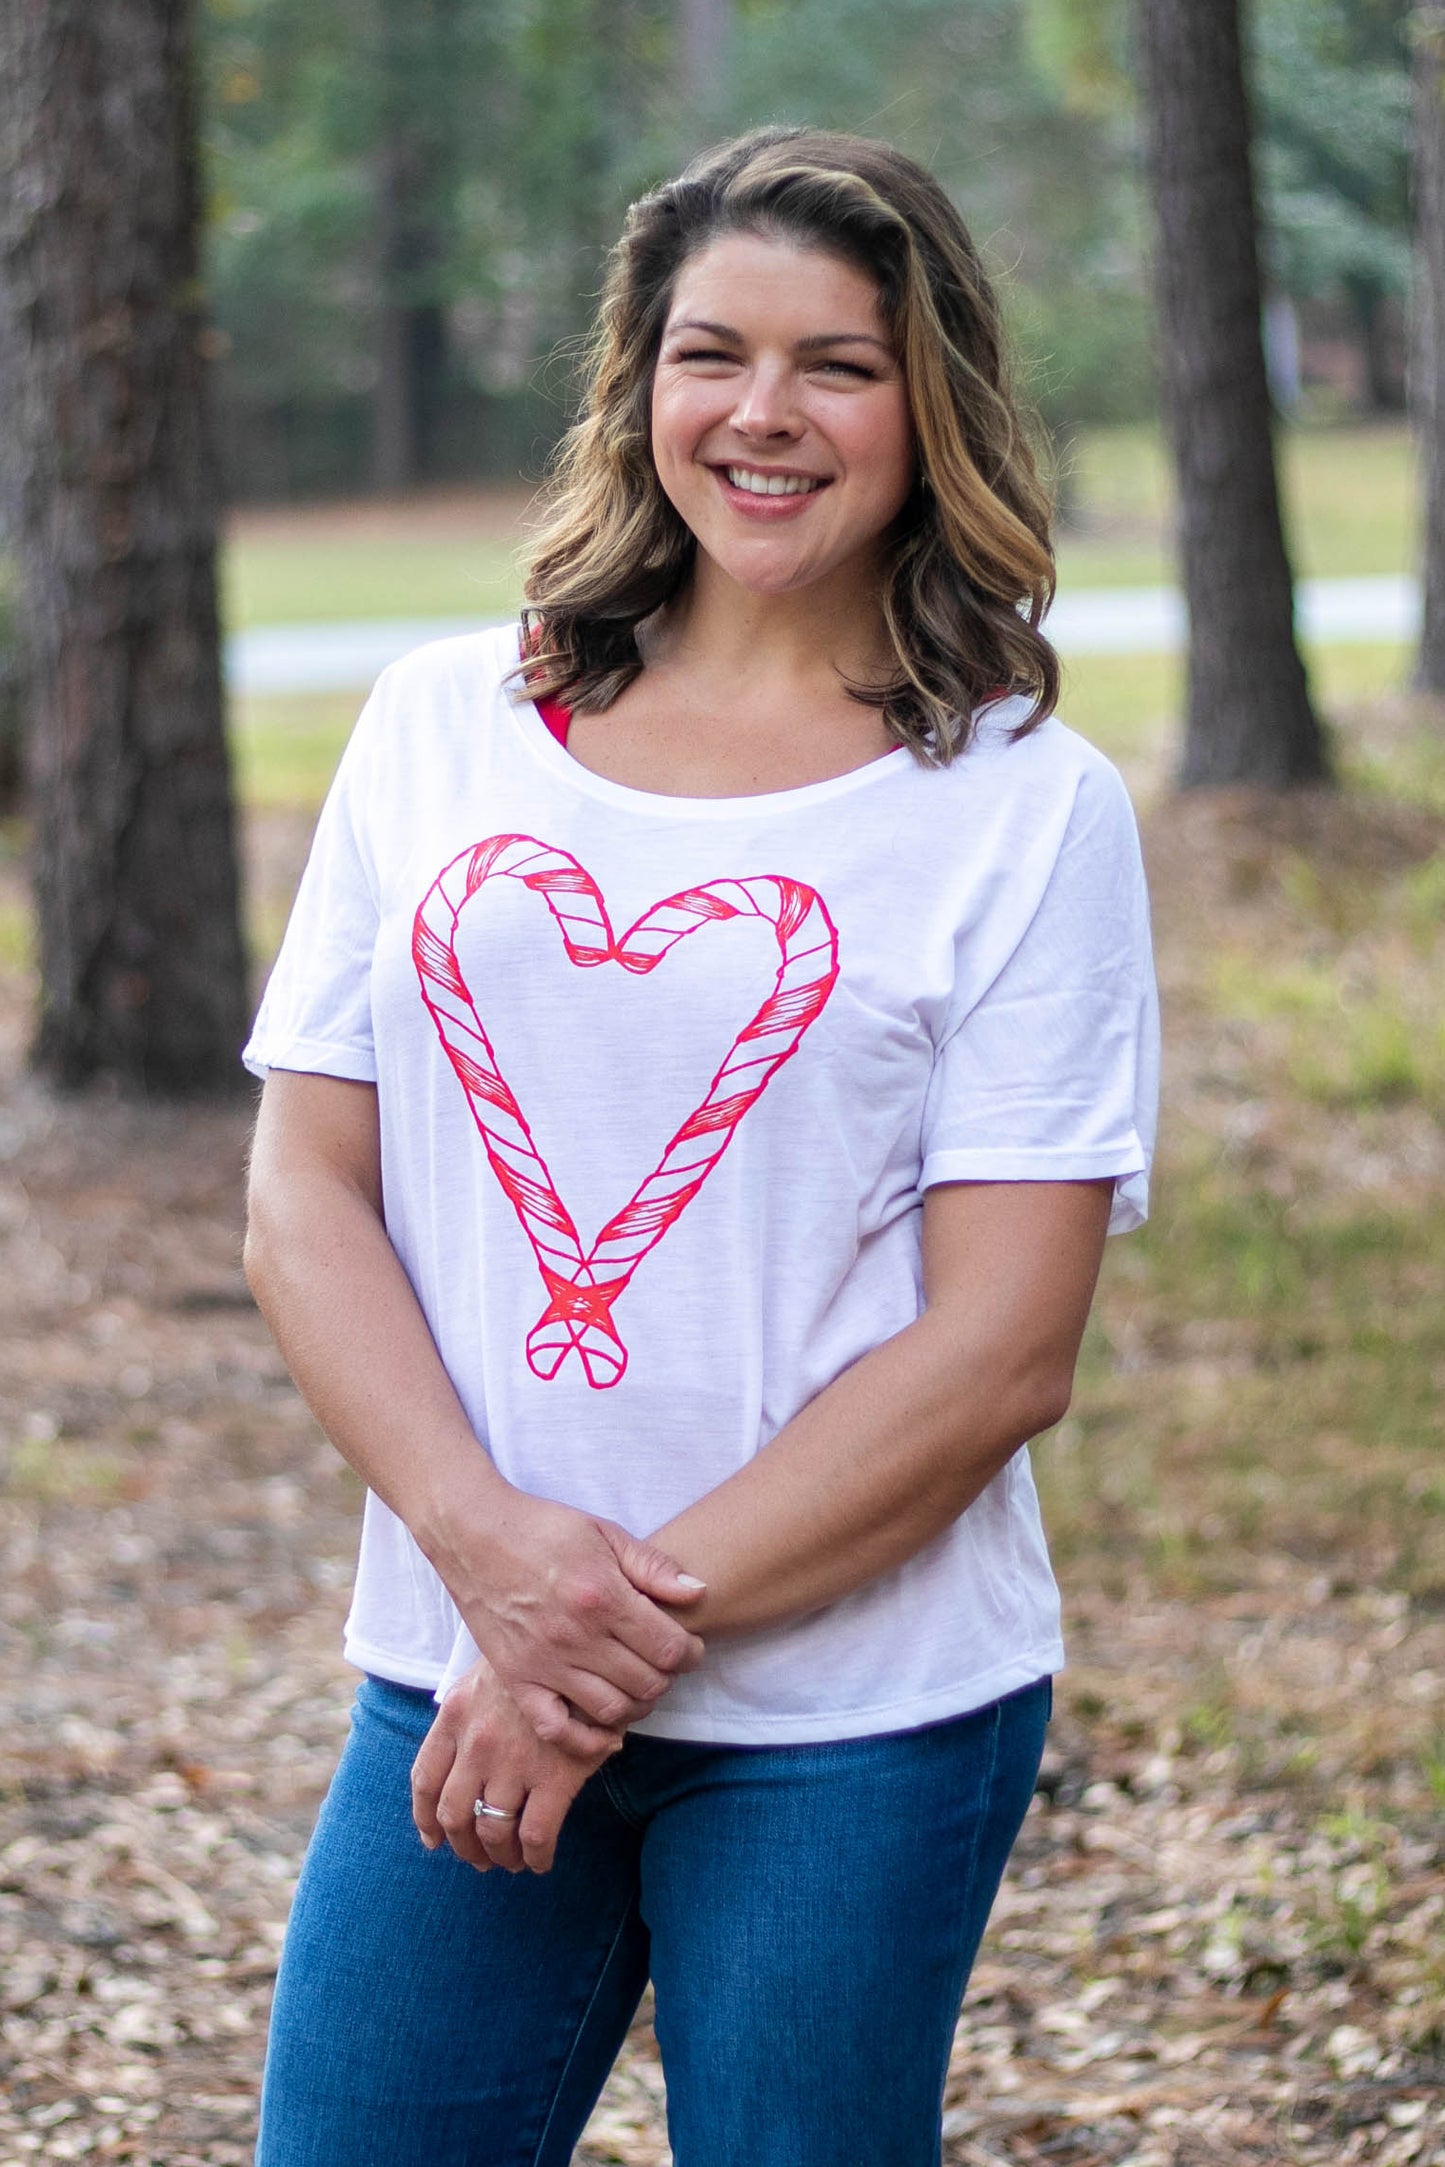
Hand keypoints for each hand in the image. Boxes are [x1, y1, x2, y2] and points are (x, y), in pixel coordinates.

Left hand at [411, 1656, 615, 1873]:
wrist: (583, 1647)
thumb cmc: (536, 1661)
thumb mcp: (486, 1675)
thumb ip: (467, 1715)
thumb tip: (458, 1759)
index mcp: (455, 1715)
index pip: (425, 1779)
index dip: (426, 1818)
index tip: (434, 1839)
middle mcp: (477, 1743)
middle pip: (454, 1814)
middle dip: (464, 1845)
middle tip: (478, 1856)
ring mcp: (514, 1762)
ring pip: (492, 1831)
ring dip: (498, 1855)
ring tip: (509, 1860)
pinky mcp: (555, 1776)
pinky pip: (535, 1835)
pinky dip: (534, 1858)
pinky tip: (539, 1862)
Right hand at [430, 1488, 706, 1754]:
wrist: (473, 1534)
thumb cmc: (542, 1528)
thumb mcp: (604, 1532)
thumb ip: (653, 1566)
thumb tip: (699, 1592)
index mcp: (603, 1597)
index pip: (669, 1648)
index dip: (691, 1653)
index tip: (690, 1646)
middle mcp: (576, 1637)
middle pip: (647, 1684)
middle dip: (668, 1677)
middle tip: (664, 1663)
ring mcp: (544, 1663)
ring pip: (612, 1711)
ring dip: (637, 1705)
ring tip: (637, 1684)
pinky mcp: (516, 1679)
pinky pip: (557, 1730)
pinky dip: (586, 1738)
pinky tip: (603, 1726)